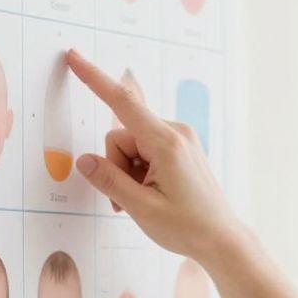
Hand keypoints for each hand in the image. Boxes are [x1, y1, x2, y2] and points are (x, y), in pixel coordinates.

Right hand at [66, 50, 240, 262]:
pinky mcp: (180, 148)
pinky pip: (145, 150)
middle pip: (121, 135)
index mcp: (166, 142)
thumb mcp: (141, 208)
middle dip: (116, 166)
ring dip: (127, 172)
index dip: (94, 79)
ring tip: (143, 200)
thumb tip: (84, 161)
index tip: (74, 57)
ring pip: (131, 145)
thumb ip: (109, 180)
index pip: (122, 102)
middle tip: (128, 200)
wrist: (222, 240)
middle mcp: (175, 132)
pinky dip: (139, 171)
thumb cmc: (188, 227)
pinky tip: (150, 194)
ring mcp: (179, 139)